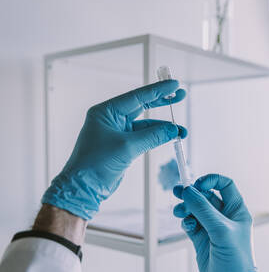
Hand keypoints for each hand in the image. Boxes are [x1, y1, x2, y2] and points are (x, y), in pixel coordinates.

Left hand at [42, 80, 186, 219]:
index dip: (158, 90)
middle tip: (180, 95)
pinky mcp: (123, 145)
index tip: (174, 85)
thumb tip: (173, 129)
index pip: (137, 97)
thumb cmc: (95, 164)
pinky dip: (158, 137)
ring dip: (163, 127)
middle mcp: (111, 119)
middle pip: (142, 105)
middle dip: (162, 102)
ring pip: (146, 124)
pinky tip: (171, 137)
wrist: (84, 187)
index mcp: (106, 112)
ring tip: (181, 130)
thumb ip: (152, 136)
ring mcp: (118, 132)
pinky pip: (144, 137)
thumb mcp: (127, 147)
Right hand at [173, 174, 268, 271]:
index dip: (211, 181)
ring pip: (195, 209)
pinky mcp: (201, 239)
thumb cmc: (236, 259)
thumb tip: (187, 191)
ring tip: (178, 212)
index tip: (197, 184)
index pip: (225, 185)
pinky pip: (190, 223)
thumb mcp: (221, 230)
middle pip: (206, 196)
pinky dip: (186, 222)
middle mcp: (225, 217)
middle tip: (176, 191)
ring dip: (185, 208)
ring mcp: (212, 228)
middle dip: (192, 193)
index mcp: (237, 210)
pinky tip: (187, 226)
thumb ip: (203, 209)